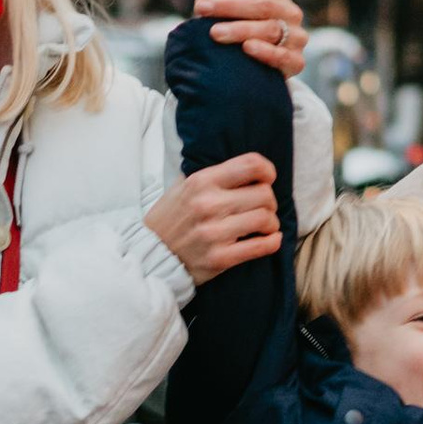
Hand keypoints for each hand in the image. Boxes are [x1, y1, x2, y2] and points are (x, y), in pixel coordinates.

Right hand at [146, 152, 280, 284]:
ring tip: (264, 226)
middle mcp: (208, 204)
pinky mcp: (220, 258)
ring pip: (265, 219)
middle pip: (264, 194)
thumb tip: (246, 170)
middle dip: (269, 201)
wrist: (150, 254)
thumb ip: (211, 176)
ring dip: (270, 223)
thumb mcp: (182, 187)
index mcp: (201, 182)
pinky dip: (272, 242)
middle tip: (263, 207)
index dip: (267, 170)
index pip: (250, 165)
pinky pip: (260, 247)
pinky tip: (271, 239)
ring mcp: (214, 232)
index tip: (267, 178)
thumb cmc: (170, 219)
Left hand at [195, 0, 304, 78]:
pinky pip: (284, 57)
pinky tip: (247, 48)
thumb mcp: (235, 4)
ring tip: (215, 32)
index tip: (202, 1)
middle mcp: (292, 13)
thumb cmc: (241, 30)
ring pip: (271, 29)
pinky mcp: (297, 62)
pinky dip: (265, 52)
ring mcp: (297, 38)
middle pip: (262, 5)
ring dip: (241, 29)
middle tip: (202, 10)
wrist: (252, 71)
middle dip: (229, 7)